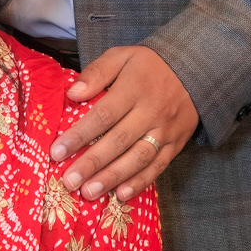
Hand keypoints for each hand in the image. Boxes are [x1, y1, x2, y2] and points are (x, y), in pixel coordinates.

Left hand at [50, 46, 197, 203]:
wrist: (194, 70)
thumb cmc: (148, 66)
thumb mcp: (122, 56)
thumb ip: (97, 73)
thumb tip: (73, 94)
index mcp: (134, 88)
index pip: (103, 115)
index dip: (79, 135)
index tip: (56, 152)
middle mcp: (151, 112)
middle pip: (118, 141)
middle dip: (92, 163)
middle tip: (69, 181)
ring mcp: (165, 131)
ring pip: (138, 158)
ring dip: (113, 177)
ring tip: (89, 192)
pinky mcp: (176, 144)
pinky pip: (158, 166)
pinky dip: (140, 182)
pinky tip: (121, 194)